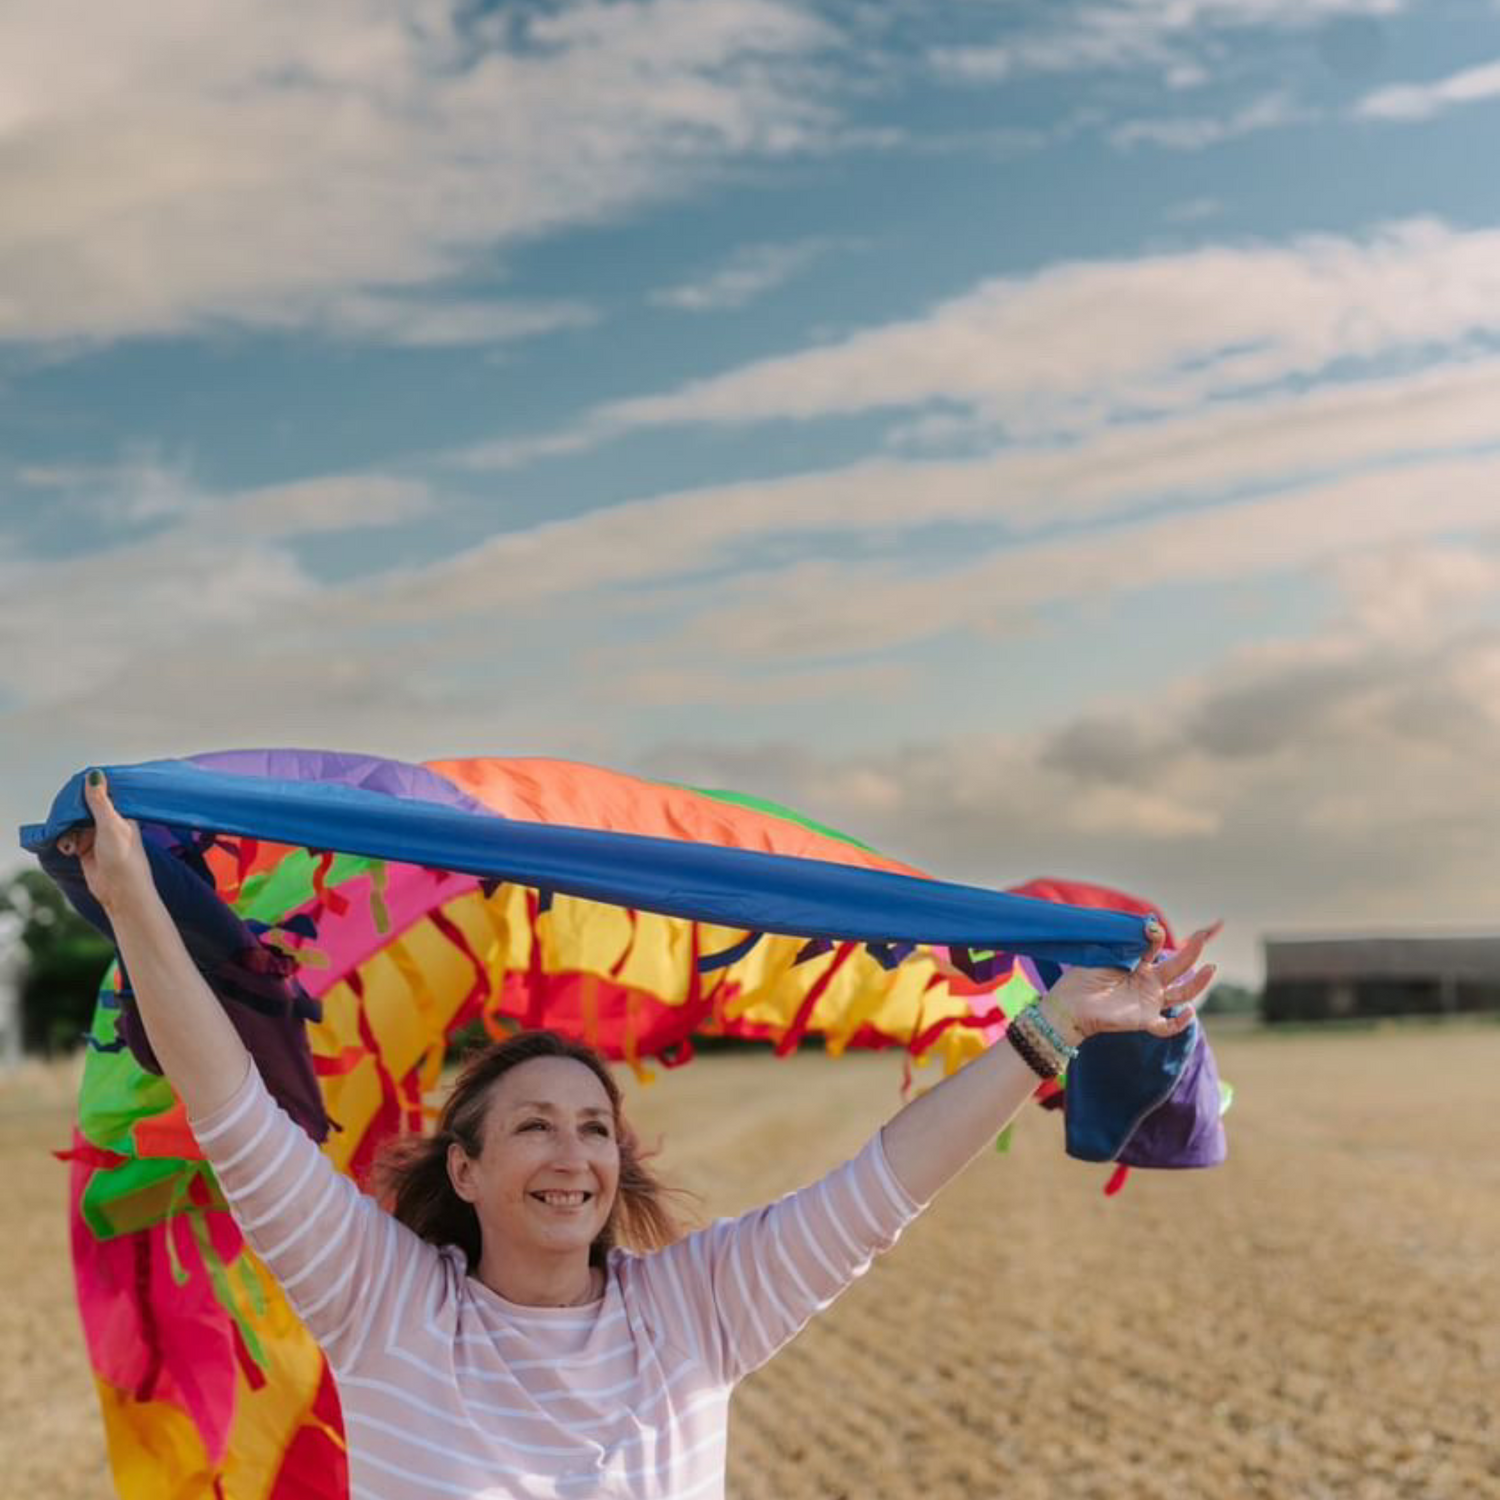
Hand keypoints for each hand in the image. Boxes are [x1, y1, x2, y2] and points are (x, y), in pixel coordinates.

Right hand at [55, 771, 153, 914]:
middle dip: (73, 810)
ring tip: (69, 838)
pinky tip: (67, 848)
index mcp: (123, 813)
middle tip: (65, 813)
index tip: (75, 785)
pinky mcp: (86, 849)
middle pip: (85, 807)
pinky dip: (65, 841)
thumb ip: (100, 802)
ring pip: (74, 822)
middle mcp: (111, 823)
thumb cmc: (123, 857)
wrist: (121, 892)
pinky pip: (69, 837)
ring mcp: (97, 836)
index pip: (104, 793)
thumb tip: (94, 775)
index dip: (90, 788)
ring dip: (67, 828)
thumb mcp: (111, 825)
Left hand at [1042, 919, 1220, 1043]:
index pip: (1158, 948)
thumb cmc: (1083, 977)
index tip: (1153, 927)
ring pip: (1182, 994)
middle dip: (1193, 950)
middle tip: (1206, 934)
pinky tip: (1188, 1012)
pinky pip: (1167, 1026)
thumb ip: (1130, 943)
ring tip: (1211, 967)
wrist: (1069, 1004)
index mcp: (1138, 965)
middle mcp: (1147, 983)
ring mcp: (1148, 1001)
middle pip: (1178, 966)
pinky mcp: (1143, 1019)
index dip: (1161, 936)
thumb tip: (1152, 926)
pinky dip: (1180, 1022)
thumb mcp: (1108, 953)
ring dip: (1198, 983)